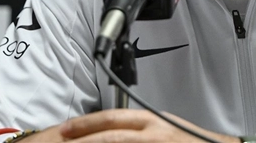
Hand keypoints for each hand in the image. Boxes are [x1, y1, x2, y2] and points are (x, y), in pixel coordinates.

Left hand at [18, 108, 239, 141]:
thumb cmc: (193, 142)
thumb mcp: (166, 131)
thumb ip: (141, 132)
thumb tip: (114, 135)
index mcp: (152, 121)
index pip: (113, 117)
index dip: (87, 123)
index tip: (66, 128)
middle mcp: (154, 130)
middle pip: (112, 130)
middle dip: (84, 134)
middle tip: (62, 138)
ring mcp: (158, 142)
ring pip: (119, 141)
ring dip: (97, 142)